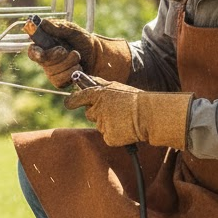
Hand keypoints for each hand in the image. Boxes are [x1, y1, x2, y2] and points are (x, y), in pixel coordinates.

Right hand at [26, 18, 131, 86]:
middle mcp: (45, 59)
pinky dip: (71, 72)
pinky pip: (60, 80)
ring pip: (53, 71)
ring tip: (77, 56)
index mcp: (45, 45)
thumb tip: (43, 23)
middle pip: (44, 61)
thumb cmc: (83, 40)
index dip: (35, 52)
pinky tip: (77, 67)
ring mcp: (51, 71)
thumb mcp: (73, 30)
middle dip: (58, 56)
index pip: (32, 50)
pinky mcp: (59, 81)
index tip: (41, 53)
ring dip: (69, 63)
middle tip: (67, 50)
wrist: (97, 55)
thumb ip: (59, 27)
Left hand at [66, 77, 191, 148]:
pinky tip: (125, 129)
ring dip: (109, 124)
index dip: (72, 101)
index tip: (69, 103)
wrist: (149, 115)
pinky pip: (107, 137)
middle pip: (89, 114)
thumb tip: (85, 80)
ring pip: (100, 126)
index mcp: (98, 94)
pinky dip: (115, 135)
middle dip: (98, 113)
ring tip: (124, 119)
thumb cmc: (135, 99)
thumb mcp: (117, 87)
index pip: (78, 97)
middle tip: (114, 111)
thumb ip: (100, 84)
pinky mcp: (109, 137)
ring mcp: (103, 124)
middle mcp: (98, 108)